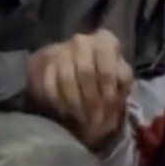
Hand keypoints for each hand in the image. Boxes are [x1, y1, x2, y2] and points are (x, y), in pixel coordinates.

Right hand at [27, 29, 133, 146]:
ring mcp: (60, 50)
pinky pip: (49, 85)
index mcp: (105, 41)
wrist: (74, 61)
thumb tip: (114, 102)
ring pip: (66, 80)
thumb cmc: (104, 71)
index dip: (108, 96)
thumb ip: (121, 86)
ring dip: (75, 105)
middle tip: (95, 124)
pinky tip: (67, 115)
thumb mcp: (119, 75)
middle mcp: (81, 41)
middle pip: (86, 74)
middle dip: (92, 103)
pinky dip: (59, 104)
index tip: (110, 115)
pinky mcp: (42, 62)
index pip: (107, 71)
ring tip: (83, 122)